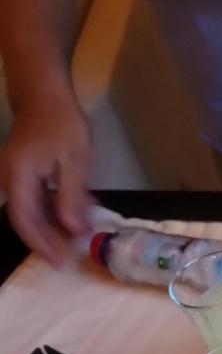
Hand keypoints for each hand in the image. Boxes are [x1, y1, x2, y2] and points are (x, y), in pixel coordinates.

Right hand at [0, 91, 93, 265]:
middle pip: (25, 218)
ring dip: (53, 224)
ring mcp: (16, 174)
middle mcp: (11, 179)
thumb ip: (70, 197)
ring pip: (32, 209)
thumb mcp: (74, 161)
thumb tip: (71, 230)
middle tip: (70, 255)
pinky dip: (55, 207)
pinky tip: (77, 211)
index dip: (40, 244)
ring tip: (77, 235)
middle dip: (48, 238)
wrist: (45, 92)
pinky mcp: (25, 170)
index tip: (58, 262)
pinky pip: (37, 196)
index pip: (24, 220)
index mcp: (18, 178)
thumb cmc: (61, 122)